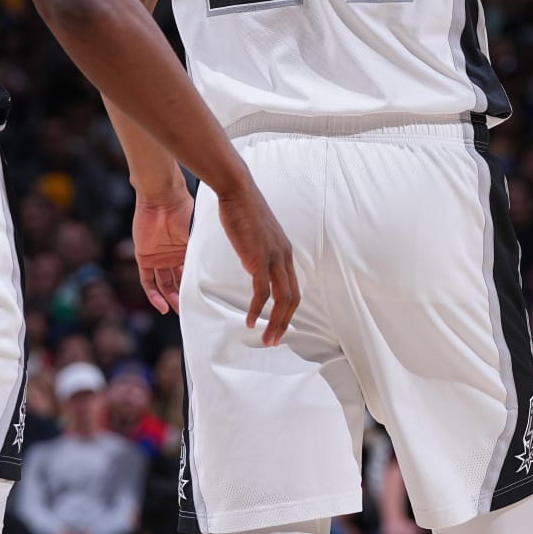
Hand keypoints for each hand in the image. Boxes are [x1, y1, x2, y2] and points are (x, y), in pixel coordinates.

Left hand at [132, 186, 193, 313]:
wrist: (162, 199)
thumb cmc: (183, 210)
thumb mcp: (197, 233)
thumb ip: (202, 250)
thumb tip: (221, 267)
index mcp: (187, 248)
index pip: (191, 272)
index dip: (195, 286)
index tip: (204, 299)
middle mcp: (173, 255)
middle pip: (177, 281)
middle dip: (182, 297)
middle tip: (189, 310)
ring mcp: (158, 257)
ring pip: (163, 284)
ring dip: (169, 298)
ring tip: (176, 310)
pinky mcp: (144, 257)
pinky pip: (147, 281)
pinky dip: (153, 295)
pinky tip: (161, 306)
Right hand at [215, 178, 300, 345]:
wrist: (238, 192)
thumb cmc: (244, 211)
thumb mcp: (257, 237)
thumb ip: (259, 253)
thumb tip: (253, 265)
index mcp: (285, 253)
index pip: (294, 288)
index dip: (289, 311)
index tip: (279, 326)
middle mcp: (284, 257)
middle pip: (293, 298)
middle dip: (285, 323)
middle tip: (275, 341)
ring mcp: (274, 258)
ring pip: (281, 298)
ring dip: (274, 322)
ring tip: (266, 338)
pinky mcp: (259, 258)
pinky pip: (261, 291)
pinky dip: (257, 309)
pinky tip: (250, 321)